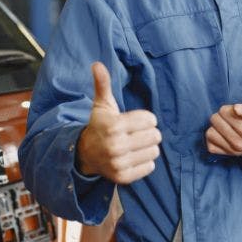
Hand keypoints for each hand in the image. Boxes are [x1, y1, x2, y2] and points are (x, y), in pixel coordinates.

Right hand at [77, 62, 161, 183]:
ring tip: (136, 144)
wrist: (86, 154)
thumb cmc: (99, 125)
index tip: (135, 121)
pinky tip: (134, 156)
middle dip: (149, 132)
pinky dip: (145, 161)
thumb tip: (97, 64)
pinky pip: (150, 167)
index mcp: (113, 126)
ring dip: (148, 147)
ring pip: (154, 151)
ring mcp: (119, 163)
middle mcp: (116, 146)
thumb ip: (103, 84)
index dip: (146, 118)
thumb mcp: (102, 104)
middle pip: (155, 136)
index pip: (150, 120)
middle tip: (137, 133)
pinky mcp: (123, 177)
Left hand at [205, 104, 241, 158]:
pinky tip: (223, 134)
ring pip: (210, 132)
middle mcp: (239, 142)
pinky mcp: (230, 154)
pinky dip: (214, 138)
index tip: (238, 110)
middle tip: (234, 117)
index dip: (230, 107)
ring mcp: (233, 150)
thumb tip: (236, 108)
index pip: (225, 112)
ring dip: (217, 126)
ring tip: (227, 125)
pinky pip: (211, 146)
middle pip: (216, 120)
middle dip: (223, 115)